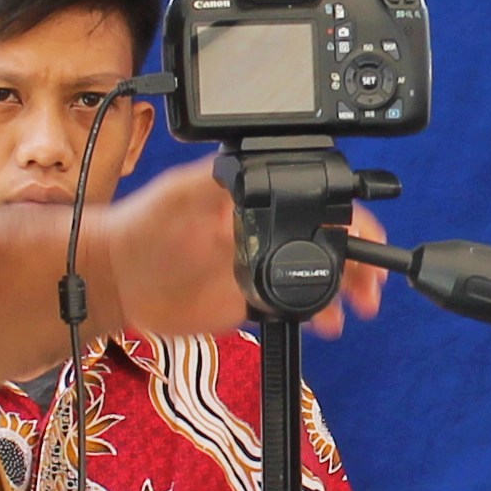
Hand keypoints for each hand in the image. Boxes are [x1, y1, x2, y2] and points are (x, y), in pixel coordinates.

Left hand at [97, 157, 388, 341]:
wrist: (118, 279)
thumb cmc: (145, 226)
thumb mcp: (184, 192)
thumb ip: (223, 180)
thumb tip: (265, 166)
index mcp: (258, 199)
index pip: (318, 204)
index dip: (350, 221)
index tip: (367, 242)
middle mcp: (266, 232)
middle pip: (329, 243)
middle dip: (359, 263)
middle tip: (371, 286)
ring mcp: (261, 267)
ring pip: (318, 278)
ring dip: (345, 292)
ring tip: (358, 307)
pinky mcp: (251, 301)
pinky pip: (295, 308)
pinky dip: (318, 316)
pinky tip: (326, 323)